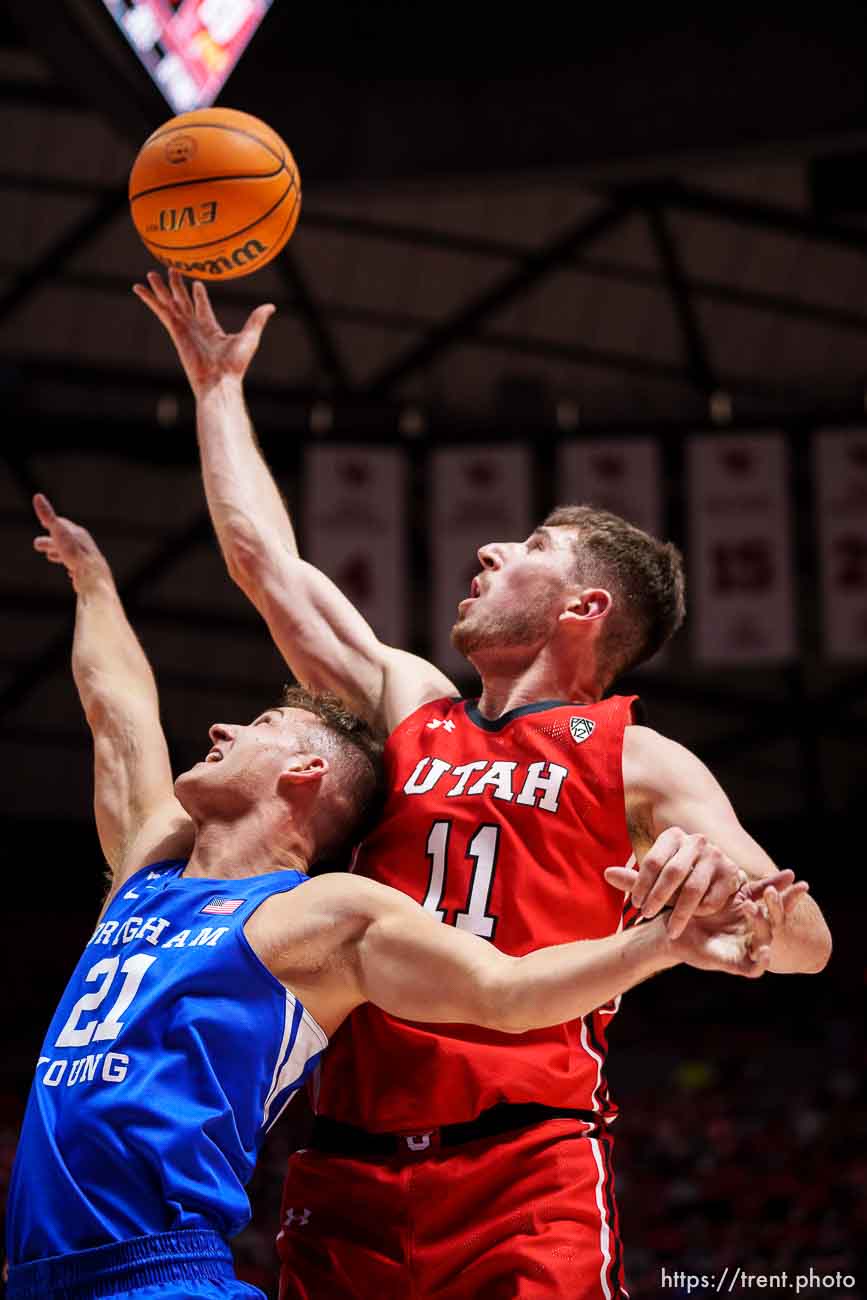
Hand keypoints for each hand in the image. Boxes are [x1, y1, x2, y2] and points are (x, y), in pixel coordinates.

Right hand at [32, 494, 110, 592]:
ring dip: (60, 554)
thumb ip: (49, 516)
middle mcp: (85, 546)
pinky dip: (74, 569)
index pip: (63, 525)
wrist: (93, 580)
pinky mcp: (89, 575)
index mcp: (78, 534)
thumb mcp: (59, 533)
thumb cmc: (76, 555)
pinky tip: (71, 574)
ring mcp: (88, 560)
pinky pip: (81, 570)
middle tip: (37, 545)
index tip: (44, 521)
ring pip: (72, 555)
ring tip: (49, 557)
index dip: (52, 522)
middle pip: (66, 540)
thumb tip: (38, 496)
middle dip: (51, 541)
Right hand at [132, 269, 274, 394]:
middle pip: (183, 301)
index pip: (202, 307)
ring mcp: (183, 328)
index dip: (199, 295)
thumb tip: (271, 306)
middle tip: (172, 269)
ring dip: (161, 288)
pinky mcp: (175, 330)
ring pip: (170, 302)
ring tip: (152, 273)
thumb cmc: (235, 365)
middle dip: (177, 286)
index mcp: (210, 328)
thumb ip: (257, 319)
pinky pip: (160, 310)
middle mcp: (195, 327)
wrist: (219, 381)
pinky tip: (138, 288)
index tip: (197, 283)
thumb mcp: (250, 337)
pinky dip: (149, 299)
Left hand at [605, 826, 742, 937]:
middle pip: (672, 872)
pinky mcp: (732, 872)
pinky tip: (696, 918)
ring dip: (679, 912)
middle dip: (658, 897)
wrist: (717, 882)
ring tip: (670, 928)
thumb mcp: (657, 880)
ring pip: (692, 888)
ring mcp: (716, 855)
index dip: (641, 884)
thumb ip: (634, 880)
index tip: (636, 904)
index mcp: (674, 836)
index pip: (652, 860)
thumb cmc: (680, 881)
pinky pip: (712, 897)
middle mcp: (696, 841)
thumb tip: (607, 874)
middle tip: (647, 915)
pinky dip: (702, 911)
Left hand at [669, 871, 809, 977]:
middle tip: (770, 892)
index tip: (803, 884)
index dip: (792, 897)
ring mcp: (747, 949)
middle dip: (776, 907)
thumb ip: (759, 885)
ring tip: (751, 907)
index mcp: (758, 916)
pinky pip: (754, 968)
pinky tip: (764, 950)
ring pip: (765, 941)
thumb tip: (791, 872)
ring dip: (762, 925)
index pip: (780, 906)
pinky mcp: (735, 965)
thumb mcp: (733, 892)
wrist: (677, 926)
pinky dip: (761, 961)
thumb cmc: (706, 908)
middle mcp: (756, 934)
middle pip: (775, 923)